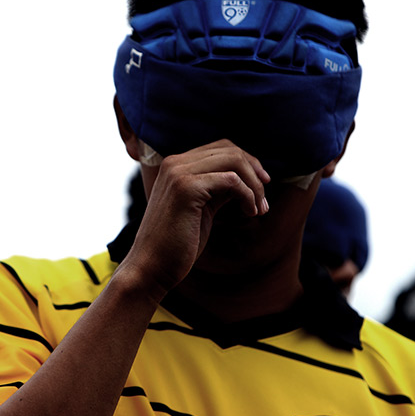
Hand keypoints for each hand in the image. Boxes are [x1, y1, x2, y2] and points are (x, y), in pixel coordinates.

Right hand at [119, 139, 269, 298]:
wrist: (151, 267)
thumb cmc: (176, 244)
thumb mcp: (201, 208)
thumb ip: (217, 188)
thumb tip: (248, 177)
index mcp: (176, 165)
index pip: (221, 147)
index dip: (247, 163)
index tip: (262, 185)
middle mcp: (175, 163)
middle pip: (230, 149)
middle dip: (255, 172)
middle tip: (263, 200)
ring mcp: (178, 173)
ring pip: (233, 161)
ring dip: (254, 186)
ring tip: (259, 210)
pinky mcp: (186, 188)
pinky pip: (231, 181)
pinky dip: (248, 196)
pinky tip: (250, 213)